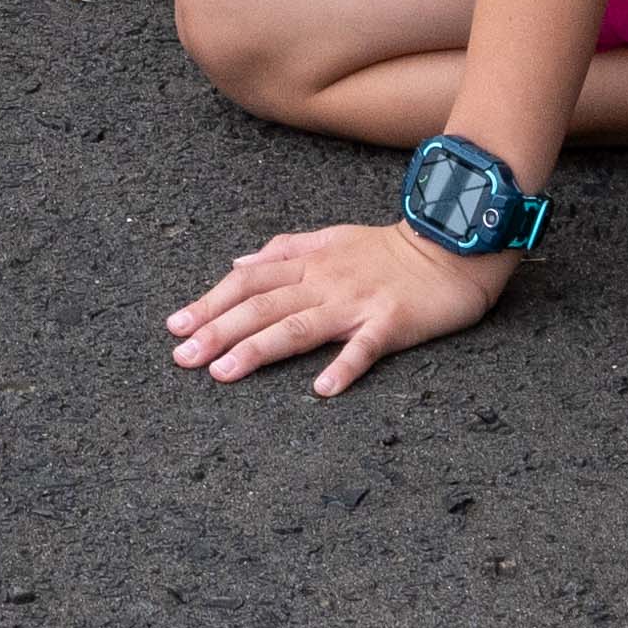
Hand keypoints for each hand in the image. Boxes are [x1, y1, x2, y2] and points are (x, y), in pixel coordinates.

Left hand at [167, 222, 514, 396]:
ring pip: (298, 326)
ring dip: (258, 350)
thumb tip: (239, 264)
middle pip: (262, 306)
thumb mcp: (331, 237)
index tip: (176, 326)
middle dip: (217, 331)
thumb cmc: (389, 248)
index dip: (210, 303)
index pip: (247, 282)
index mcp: (309, 263)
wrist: (452, 245)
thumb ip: (284, 251)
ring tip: (224, 373)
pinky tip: (322, 390)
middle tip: (182, 357)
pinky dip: (343, 366)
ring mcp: (357, 302)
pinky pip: (364, 347)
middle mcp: (324, 281)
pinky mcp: (392, 321)